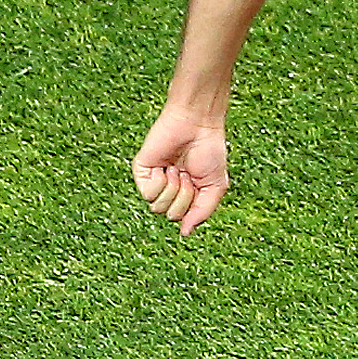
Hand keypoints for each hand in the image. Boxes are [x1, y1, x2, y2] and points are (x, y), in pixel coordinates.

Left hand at [133, 108, 229, 235]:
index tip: (199, 183)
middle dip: (183, 196)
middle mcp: (168, 190)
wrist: (197, 126)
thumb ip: (202, 213)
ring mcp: (154, 181)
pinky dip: (161, 181)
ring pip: (157, 208)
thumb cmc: (209, 151)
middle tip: (187, 175)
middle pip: (170, 215)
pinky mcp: (142, 171)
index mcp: (185, 194)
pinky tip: (165, 167)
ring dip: (173, 188)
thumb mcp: (215, 187)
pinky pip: (148, 194)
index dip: (193, 204)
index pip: (183, 218)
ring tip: (177, 170)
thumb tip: (185, 232)